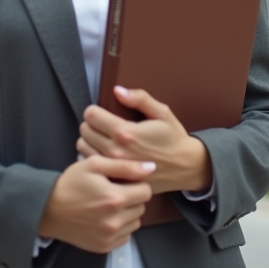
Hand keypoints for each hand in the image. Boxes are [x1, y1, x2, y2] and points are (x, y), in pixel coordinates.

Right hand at [37, 155, 154, 253]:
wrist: (47, 209)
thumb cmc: (70, 183)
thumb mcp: (94, 164)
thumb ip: (124, 165)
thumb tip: (151, 168)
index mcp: (115, 198)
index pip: (146, 191)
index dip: (136, 183)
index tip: (123, 181)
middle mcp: (115, 221)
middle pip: (142, 207)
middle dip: (132, 197)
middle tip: (114, 191)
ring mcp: (110, 236)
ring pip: (136, 222)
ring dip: (128, 213)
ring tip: (109, 204)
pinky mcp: (104, 247)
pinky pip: (126, 236)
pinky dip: (120, 227)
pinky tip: (105, 218)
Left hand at [77, 86, 212, 194]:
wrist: (185, 167)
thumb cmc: (173, 139)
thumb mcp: (162, 113)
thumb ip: (139, 99)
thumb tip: (117, 90)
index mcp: (125, 132)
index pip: (91, 115)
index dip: (95, 110)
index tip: (102, 112)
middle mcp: (116, 151)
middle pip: (84, 130)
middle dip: (91, 124)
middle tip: (102, 124)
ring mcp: (114, 167)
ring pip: (83, 148)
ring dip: (89, 140)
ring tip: (102, 138)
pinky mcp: (115, 178)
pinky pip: (92, 164)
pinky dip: (93, 156)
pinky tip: (103, 153)